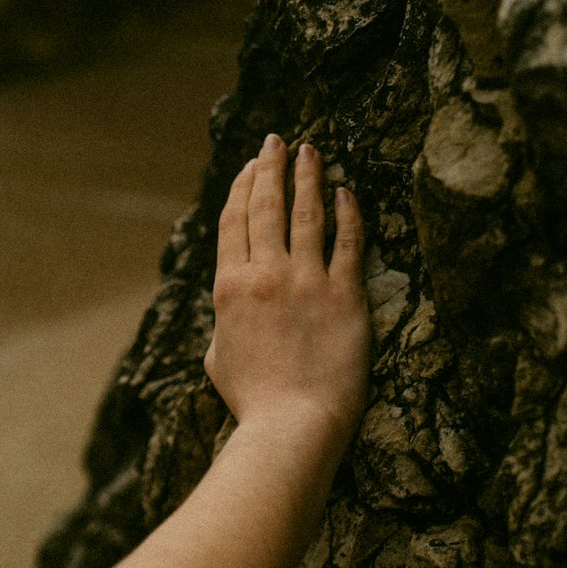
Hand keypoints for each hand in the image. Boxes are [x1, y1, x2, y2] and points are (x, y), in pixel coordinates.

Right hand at [204, 136, 369, 449]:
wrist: (292, 426)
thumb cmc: (253, 402)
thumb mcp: (217, 357)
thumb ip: (223, 323)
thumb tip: (230, 308)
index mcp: (229, 286)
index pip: (234, 221)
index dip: (243, 187)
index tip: (250, 165)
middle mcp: (264, 274)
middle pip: (267, 207)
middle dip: (271, 168)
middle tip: (277, 141)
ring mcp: (306, 282)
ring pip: (306, 215)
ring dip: (308, 178)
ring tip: (311, 151)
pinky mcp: (345, 297)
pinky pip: (348, 244)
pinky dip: (348, 214)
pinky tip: (348, 193)